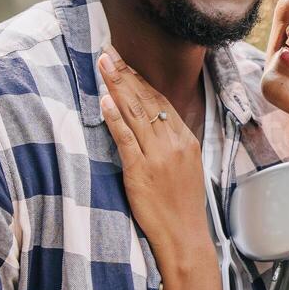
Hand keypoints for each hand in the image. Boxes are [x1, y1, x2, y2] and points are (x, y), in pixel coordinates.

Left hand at [98, 45, 209, 269]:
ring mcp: (158, 156)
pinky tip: (104, 101)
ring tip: (103, 64)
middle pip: (147, 100)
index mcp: (186, 140)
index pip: (161, 102)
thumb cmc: (183, 207)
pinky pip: (126, 139)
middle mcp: (174, 143)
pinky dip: (114, 118)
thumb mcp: (186, 169)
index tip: (125, 62)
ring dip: (118, 86)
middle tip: (108, 52)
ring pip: (136, 113)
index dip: (141, 80)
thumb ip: (171, 145)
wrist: (186, 237)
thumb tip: (153, 126)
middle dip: (126, 74)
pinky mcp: (141, 171)